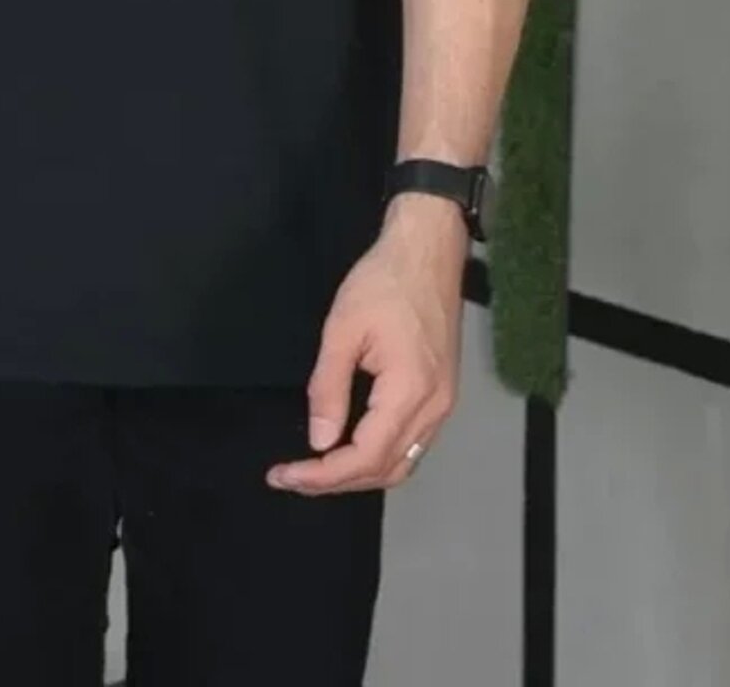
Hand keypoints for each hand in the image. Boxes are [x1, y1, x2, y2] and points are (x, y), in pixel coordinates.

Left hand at [266, 195, 466, 494]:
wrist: (428, 249)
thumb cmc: (384, 281)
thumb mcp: (343, 329)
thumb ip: (329, 388)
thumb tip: (319, 441)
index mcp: (411, 392)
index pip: (365, 457)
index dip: (323, 476)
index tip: (285, 475)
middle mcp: (435, 409)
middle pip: (386, 470)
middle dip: (337, 481)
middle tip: (293, 477)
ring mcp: (444, 403)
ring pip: (403, 462)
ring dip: (360, 473)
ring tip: (317, 469)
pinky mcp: (442, 392)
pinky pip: (413, 443)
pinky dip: (380, 455)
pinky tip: (351, 446)